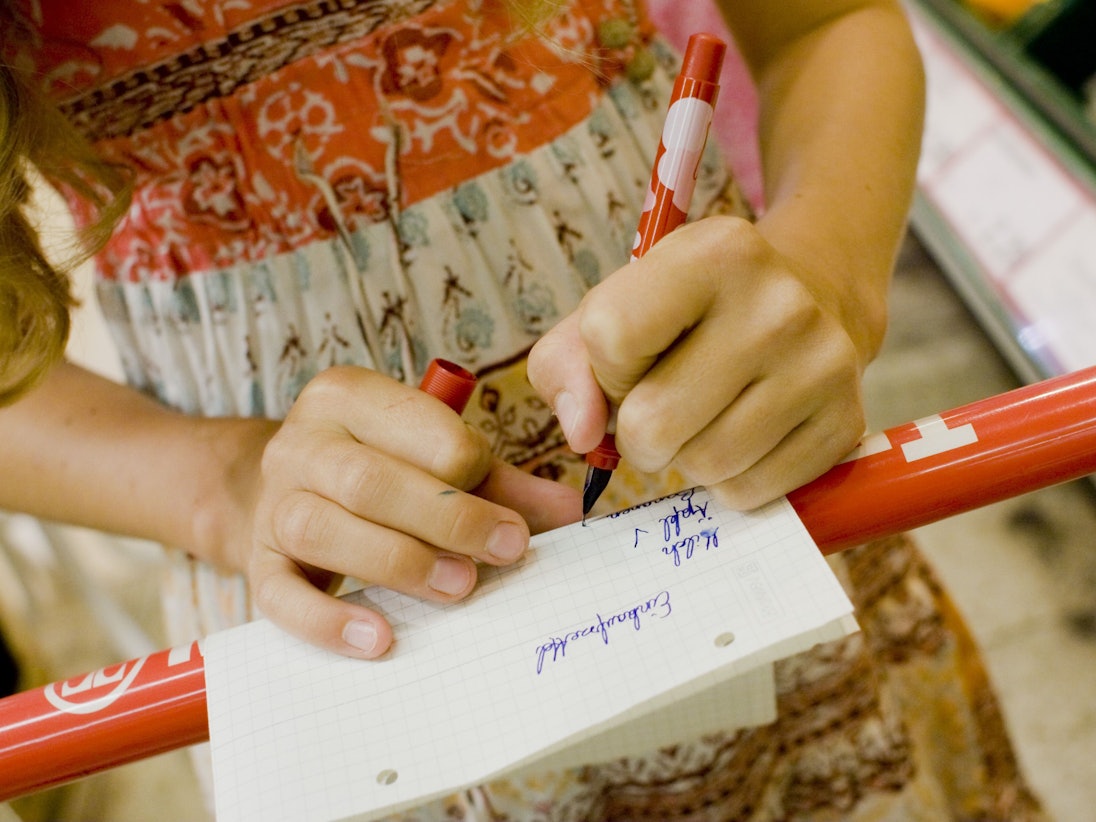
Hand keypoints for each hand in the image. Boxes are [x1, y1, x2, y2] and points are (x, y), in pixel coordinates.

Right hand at [233, 366, 579, 658]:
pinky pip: (281, 594)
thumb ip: (499, 482)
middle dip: (445, 518)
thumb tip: (571, 513)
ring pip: (324, 529)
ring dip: (399, 562)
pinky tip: (379, 639)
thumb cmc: (377, 468)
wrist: (278, 490)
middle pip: (370, 479)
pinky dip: (329, 620)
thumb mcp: (432, 458)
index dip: (468, 470)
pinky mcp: (258, 561)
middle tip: (505, 551)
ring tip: (458, 589)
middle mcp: (302, 442)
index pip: (416, 425)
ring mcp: (274, 502)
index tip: (514, 516)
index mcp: (347, 396)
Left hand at [527, 215, 870, 509]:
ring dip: (685, 458)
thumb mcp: (616, 306)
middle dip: (638, 431)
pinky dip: (729, 482)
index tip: (633, 360)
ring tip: (704, 418)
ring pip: (704, 466)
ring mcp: (822, 365)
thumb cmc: (689, 314)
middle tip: (660, 407)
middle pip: (653, 421)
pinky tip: (742, 437)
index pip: (611, 337)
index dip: (606, 369)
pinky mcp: (846, 423)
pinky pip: (750, 492)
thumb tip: (582, 434)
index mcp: (713, 253)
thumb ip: (564, 366)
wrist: (811, 297)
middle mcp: (779, 304)